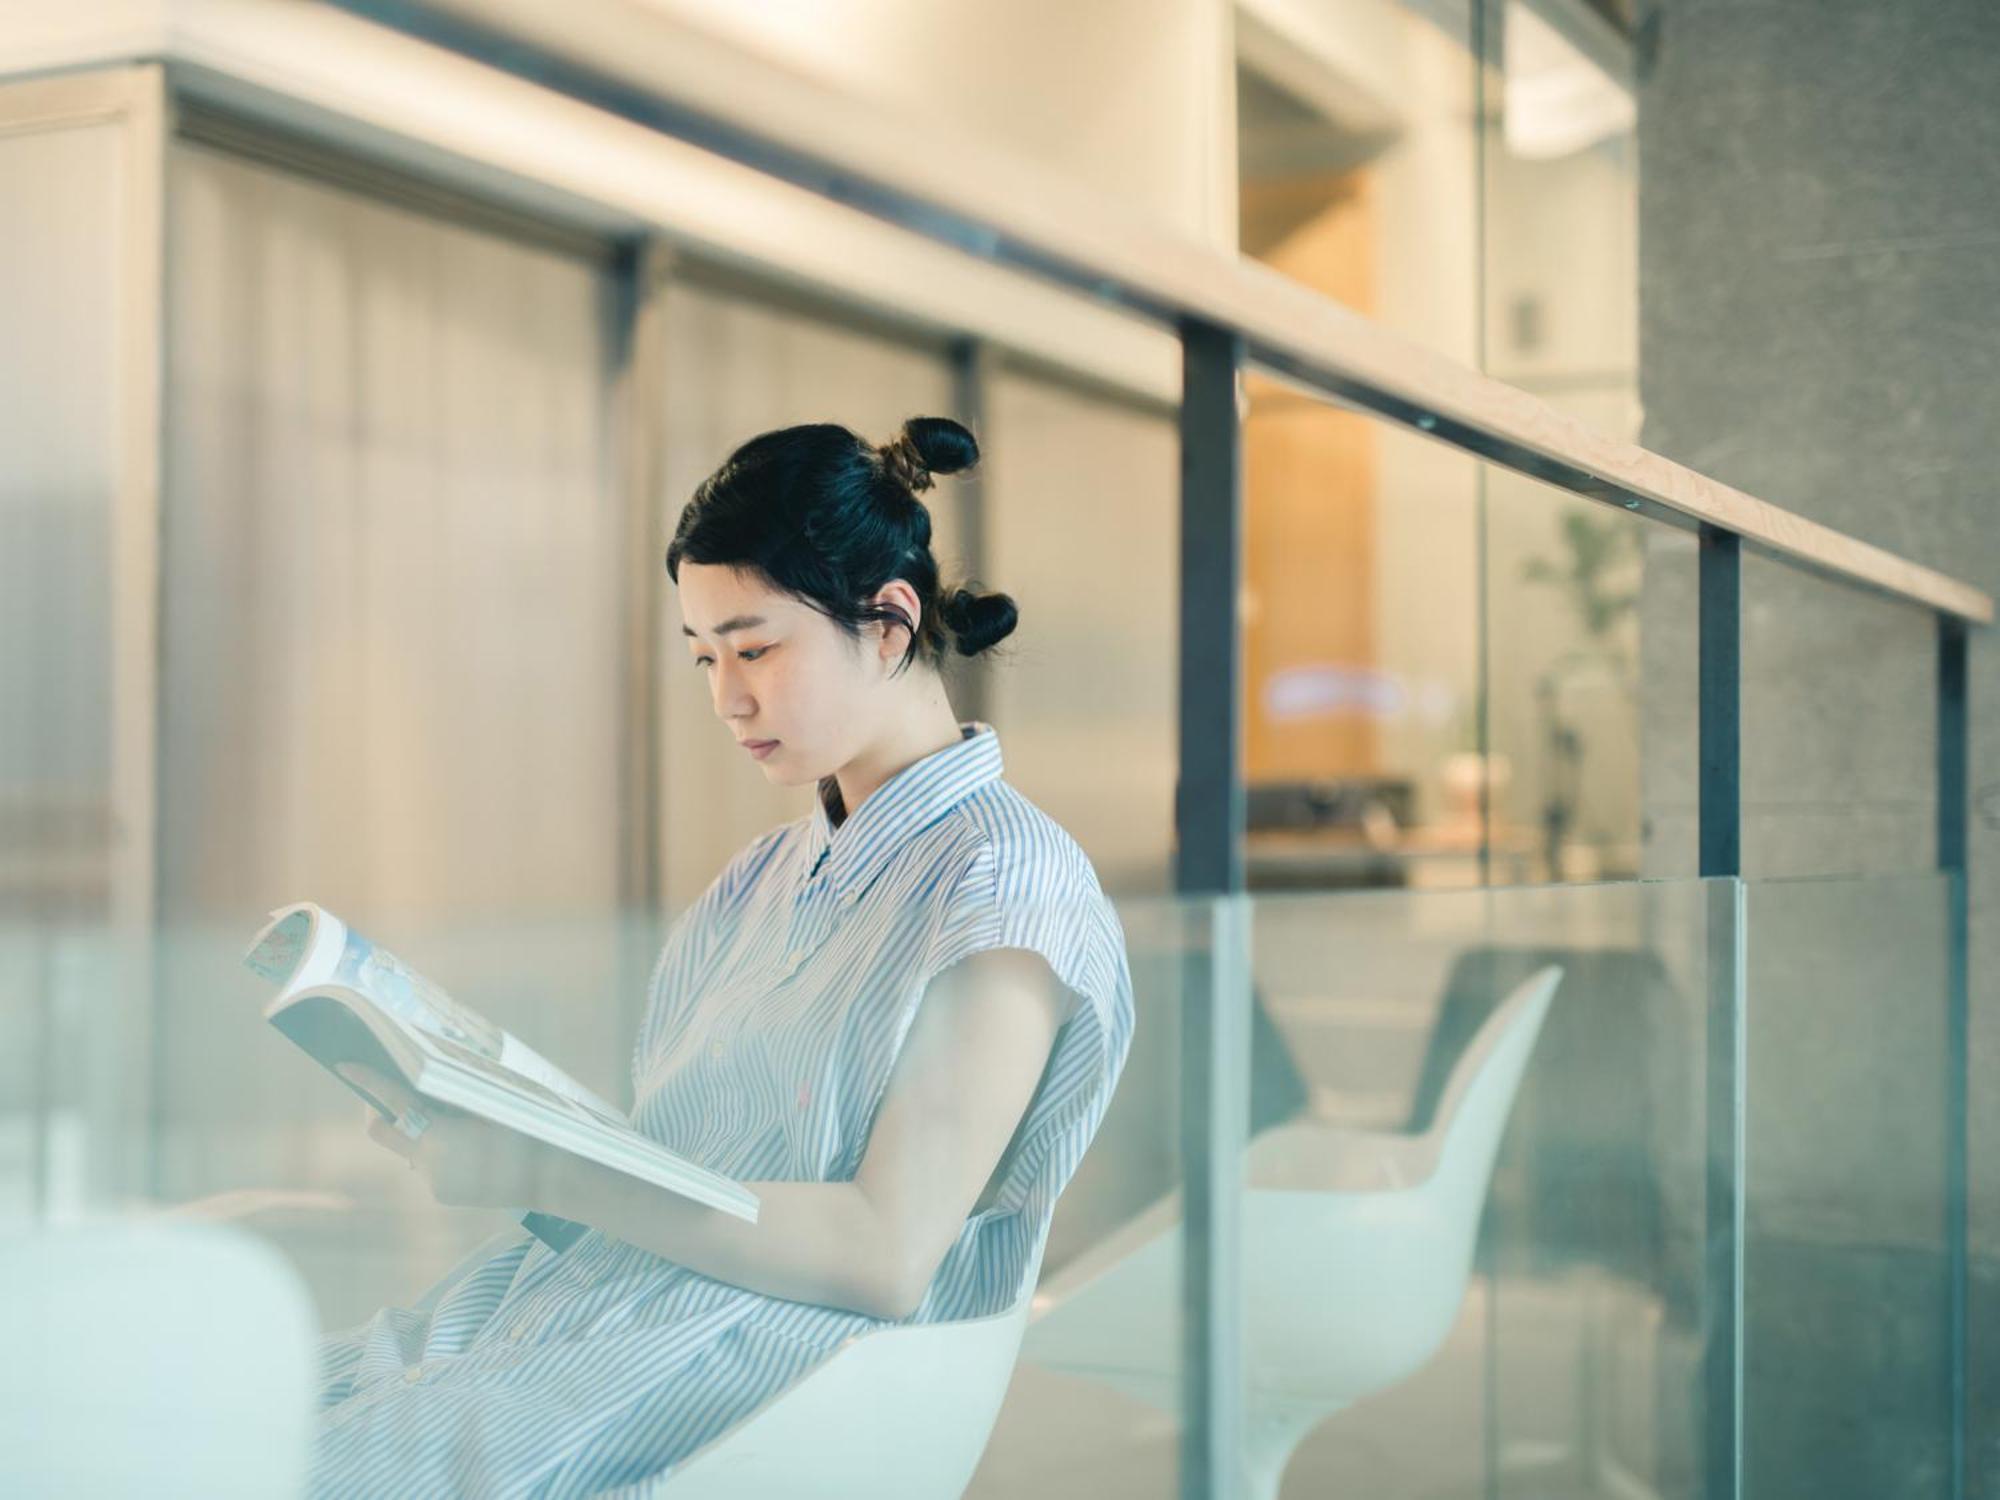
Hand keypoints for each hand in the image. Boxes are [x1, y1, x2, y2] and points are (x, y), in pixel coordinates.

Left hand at [337, 1063, 567, 1212]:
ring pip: (407, 1146)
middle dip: (378, 1108)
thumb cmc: (527, 1128)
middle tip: (389, 1090)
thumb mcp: (490, 1103)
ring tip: (452, 1119)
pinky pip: (425, 1164)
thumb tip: (417, 1082)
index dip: (368, 1080)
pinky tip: (467, 1147)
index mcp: (442, 1136)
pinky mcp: (442, 1195)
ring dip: (417, 1129)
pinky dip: (435, 1149)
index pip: (394, 1102)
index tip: (345, 1064)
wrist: (554, 1178)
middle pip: (381, 1131)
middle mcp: (429, 1164)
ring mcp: (433, 1183)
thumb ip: (449, 1096)